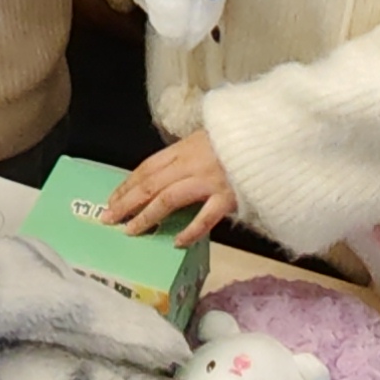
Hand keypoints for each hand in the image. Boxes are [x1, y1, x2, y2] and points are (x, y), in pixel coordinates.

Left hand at [105, 129, 234, 247]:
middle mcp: (191, 163)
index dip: (128, 184)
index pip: (148, 168)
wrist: (271, 138)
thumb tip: (169, 174)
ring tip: (131, 231)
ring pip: (168, 198)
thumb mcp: (208, 139)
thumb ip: (188, 155)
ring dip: (146, 216)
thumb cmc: (240, 139)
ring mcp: (209, 180)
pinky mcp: (228, 196)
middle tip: (108, 218)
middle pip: (151, 183)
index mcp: (184, 148)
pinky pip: (205, 216)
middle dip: (127, 202)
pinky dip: (189, 229)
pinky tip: (176, 241)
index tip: (112, 199)